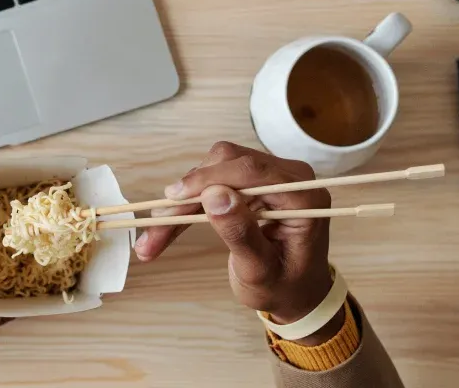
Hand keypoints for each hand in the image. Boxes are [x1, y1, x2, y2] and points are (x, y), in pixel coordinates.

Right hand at [134, 142, 341, 342]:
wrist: (295, 294)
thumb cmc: (284, 288)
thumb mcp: (261, 271)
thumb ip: (241, 233)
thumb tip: (214, 195)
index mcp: (304, 196)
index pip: (252, 170)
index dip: (209, 179)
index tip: (174, 198)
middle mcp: (289, 177)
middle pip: (227, 163)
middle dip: (189, 193)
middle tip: (157, 225)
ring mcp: (270, 177)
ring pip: (213, 169)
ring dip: (182, 200)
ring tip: (154, 236)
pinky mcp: (251, 183)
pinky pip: (212, 181)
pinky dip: (188, 204)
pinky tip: (165, 226)